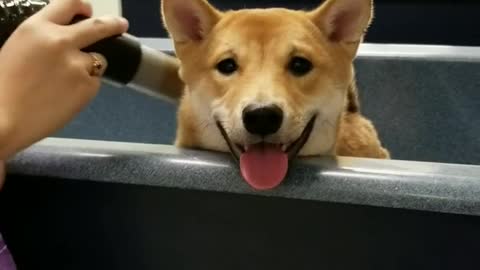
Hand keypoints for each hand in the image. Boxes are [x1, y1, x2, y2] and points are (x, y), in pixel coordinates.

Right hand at [0, 0, 128, 159]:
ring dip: (89, 67)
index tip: (88, 11)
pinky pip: (94, 83)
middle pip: (98, 26)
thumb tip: (61, 42)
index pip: (67, 4)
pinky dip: (86, 88)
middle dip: (113, 24)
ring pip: (98, 60)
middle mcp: (61, 42)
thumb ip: (41, 42)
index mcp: (37, 29)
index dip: (81, 7)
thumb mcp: (17, 50)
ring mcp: (78, 64)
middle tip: (120, 24)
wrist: (2, 120)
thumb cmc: (3, 88)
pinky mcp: (88, 87)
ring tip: (65, 84)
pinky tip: (66, 98)